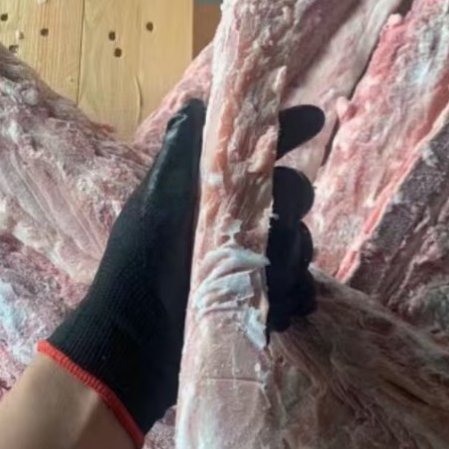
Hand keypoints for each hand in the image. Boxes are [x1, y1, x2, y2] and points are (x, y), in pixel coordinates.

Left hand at [41, 100, 323, 446]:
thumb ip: (179, 158)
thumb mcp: (155, 206)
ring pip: (299, 247)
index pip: (255, 155)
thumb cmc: (138, 269)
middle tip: (280, 226)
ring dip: (294, 261)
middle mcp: (233, 226)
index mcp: (210, 197)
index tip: (315, 119)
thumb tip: (196, 103)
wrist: (134, 344)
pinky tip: (280, 310)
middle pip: (290, 199)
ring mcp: (247, 268)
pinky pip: (297, 292)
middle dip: (294, 207)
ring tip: (272, 284)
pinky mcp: (255, 306)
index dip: (286, 132)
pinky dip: (294, 298)